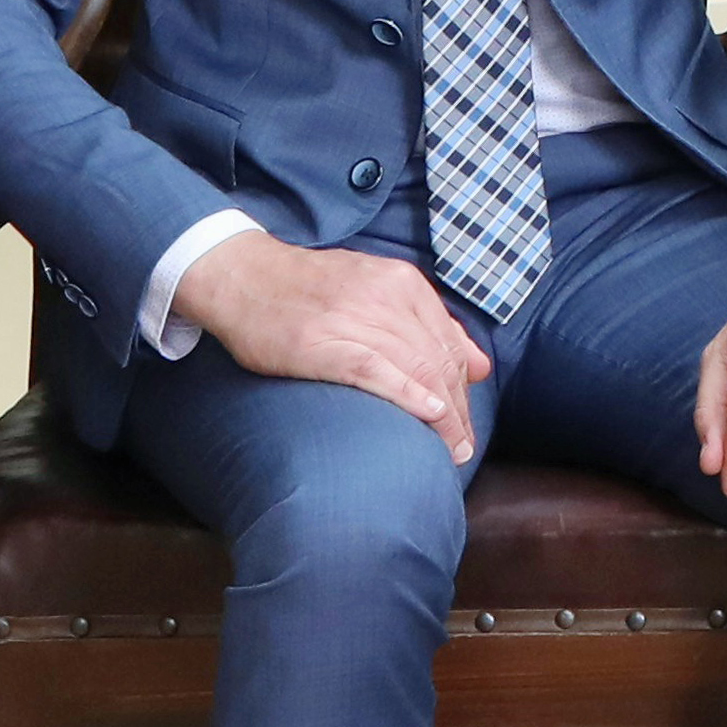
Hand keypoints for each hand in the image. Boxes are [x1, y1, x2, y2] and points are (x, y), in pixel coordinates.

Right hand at [175, 226, 485, 461]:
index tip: (464, 423)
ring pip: (416, 369)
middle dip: (458, 410)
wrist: (244, 276)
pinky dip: (409, 395)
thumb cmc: (309, 291)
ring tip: (451, 451)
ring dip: (442, 417)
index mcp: (403, 284)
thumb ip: (430, 325)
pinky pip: (378, 370)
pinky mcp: (324, 342)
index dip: (463, 390)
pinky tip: (428, 416)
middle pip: (438, 361)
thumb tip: (481, 366)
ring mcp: (355, 318)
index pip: (449, 345)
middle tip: (462, 448)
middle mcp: (386, 297)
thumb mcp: (377, 291)